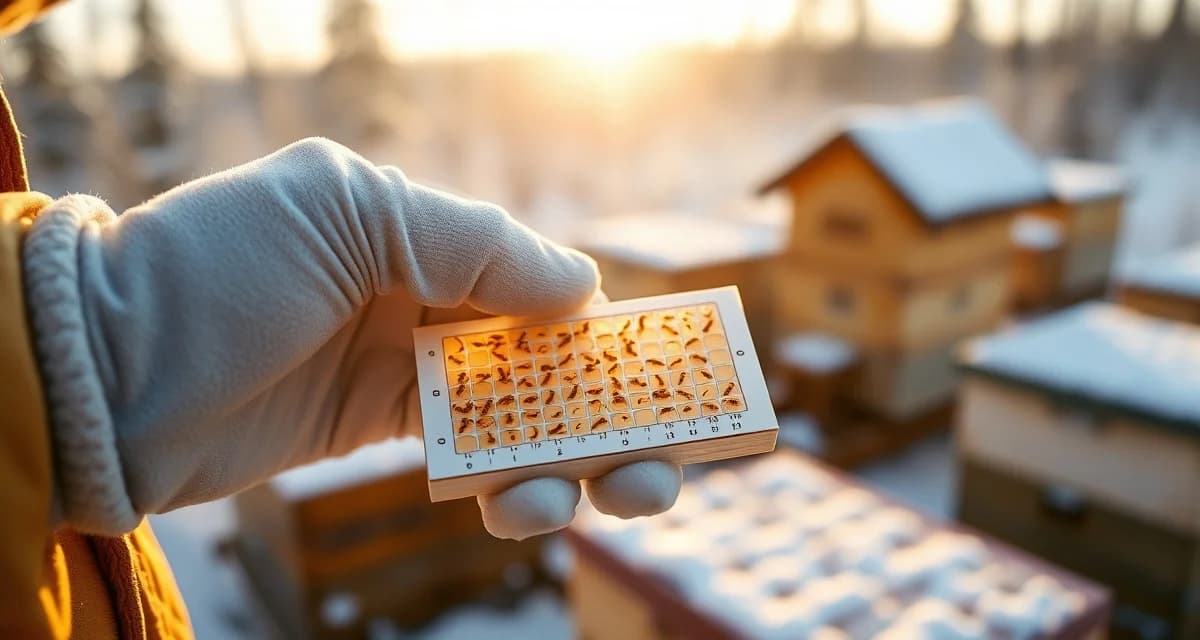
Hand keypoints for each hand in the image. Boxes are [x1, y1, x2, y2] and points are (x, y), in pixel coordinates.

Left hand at [24, 138, 680, 536]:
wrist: (106, 373)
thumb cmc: (217, 268)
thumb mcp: (347, 210)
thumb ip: (472, 242)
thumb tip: (583, 288)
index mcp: (421, 232)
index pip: (541, 280)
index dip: (611, 330)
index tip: (673, 374)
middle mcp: (421, 296)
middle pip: (547, 360)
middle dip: (615, 414)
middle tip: (666, 464)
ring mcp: (402, 369)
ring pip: (518, 419)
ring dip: (575, 464)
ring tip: (614, 496)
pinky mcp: (378, 432)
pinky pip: (469, 458)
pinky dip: (510, 485)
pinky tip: (527, 504)